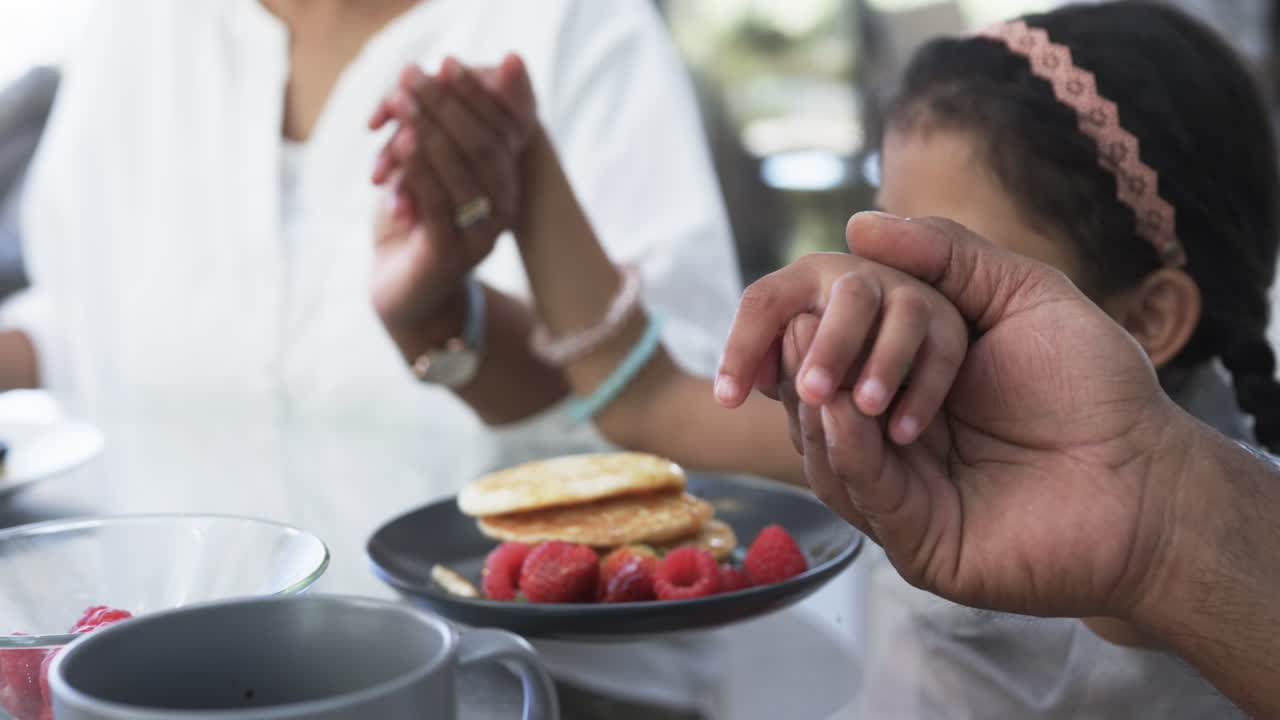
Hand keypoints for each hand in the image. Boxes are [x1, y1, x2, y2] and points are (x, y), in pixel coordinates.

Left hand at [367, 55, 535, 357]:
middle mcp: (505, 206)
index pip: (503, 128)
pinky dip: (420, 171)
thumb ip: (441, 128)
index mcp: (507, 180)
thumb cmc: (417, 219)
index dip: (478, 92)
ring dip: (429, 129)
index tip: (449, 62)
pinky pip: (439, 206)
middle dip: (449, 103)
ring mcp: (482, 234)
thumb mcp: (430, 167)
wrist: (404, 289)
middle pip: (484, 145)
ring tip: (402, 100)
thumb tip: (441, 75)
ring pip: (464, 172)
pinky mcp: (451, 256)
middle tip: (415, 74)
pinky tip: (401, 144)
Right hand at [718, 211, 1191, 620]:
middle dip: (805, 365)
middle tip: (799, 334)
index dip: (798, 330)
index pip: (832, 352)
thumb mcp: (1025, 294)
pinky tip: (849, 412)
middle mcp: (895, 436)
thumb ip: (948, 254)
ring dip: (817, 408)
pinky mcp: (917, 538)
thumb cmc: (1096, 388)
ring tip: (821, 377)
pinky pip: (866, 492)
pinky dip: (848, 450)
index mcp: (911, 380)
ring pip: (827, 450)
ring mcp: (903, 490)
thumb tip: (859, 223)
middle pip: (817, 401)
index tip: (788, 305)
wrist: (1150, 478)